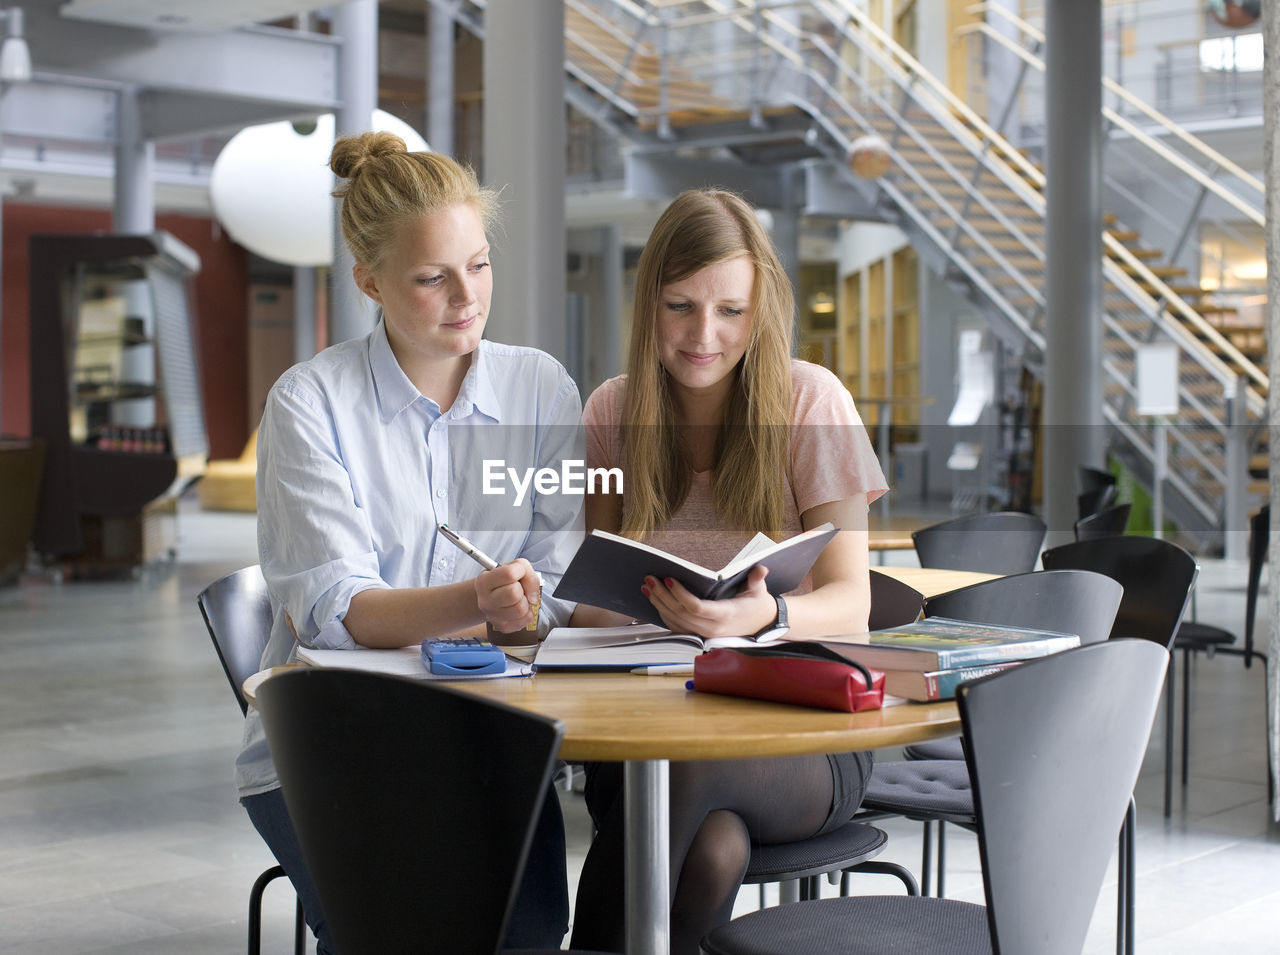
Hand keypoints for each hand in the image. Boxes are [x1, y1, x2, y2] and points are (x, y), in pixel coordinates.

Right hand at [475, 558, 540, 633]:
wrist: (492, 596)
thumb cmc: (504, 580)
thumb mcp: (514, 566)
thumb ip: (528, 573)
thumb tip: (533, 597)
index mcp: (484, 581)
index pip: (510, 573)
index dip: (520, 572)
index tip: (517, 575)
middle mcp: (485, 601)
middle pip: (514, 593)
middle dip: (522, 589)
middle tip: (518, 588)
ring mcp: (493, 616)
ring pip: (521, 609)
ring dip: (526, 602)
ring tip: (519, 598)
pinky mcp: (504, 627)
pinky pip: (526, 619)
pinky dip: (528, 612)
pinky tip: (519, 607)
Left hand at [643, 565, 775, 638]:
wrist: (761, 624)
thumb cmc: (757, 604)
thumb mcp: (759, 590)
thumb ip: (757, 579)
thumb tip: (761, 569)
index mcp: (725, 614)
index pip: (696, 607)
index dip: (680, 594)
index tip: (669, 579)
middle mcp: (712, 627)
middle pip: (680, 613)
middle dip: (662, 595)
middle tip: (650, 578)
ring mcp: (704, 633)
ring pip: (675, 620)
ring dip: (659, 603)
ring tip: (647, 586)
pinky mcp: (699, 634)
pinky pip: (676, 626)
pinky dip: (663, 613)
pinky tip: (654, 599)